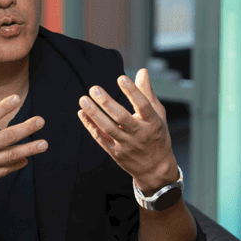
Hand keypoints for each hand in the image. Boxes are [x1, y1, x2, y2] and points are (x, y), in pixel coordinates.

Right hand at [0, 95, 47, 215]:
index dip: (3, 107)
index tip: (17, 99)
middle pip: (6, 137)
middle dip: (26, 128)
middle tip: (41, 121)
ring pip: (10, 155)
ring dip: (29, 150)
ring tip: (44, 144)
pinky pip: (4, 170)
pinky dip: (16, 165)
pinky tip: (25, 160)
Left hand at [77, 68, 177, 193]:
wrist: (155, 169)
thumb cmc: (157, 136)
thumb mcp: (158, 114)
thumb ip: (147, 93)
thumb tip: (142, 71)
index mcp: (152, 122)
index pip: (143, 105)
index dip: (132, 91)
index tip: (121, 78)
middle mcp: (139, 134)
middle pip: (121, 117)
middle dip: (107, 103)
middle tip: (94, 89)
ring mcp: (126, 145)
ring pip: (108, 129)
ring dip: (94, 114)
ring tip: (83, 100)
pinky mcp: (115, 153)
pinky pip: (100, 138)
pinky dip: (90, 126)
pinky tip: (82, 113)